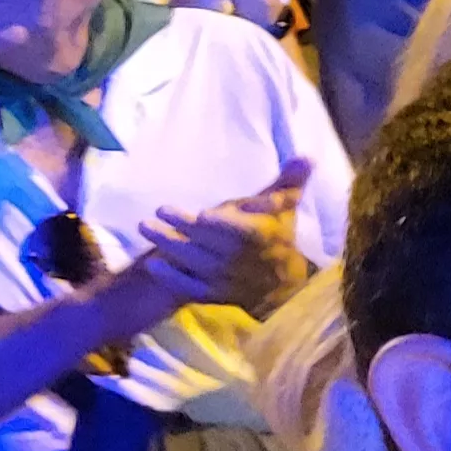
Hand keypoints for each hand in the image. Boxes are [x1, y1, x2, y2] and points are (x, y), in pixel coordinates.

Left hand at [129, 160, 313, 313]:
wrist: (280, 283)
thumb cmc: (275, 234)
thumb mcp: (283, 207)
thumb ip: (288, 181)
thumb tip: (305, 155)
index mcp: (262, 236)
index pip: (241, 232)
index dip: (222, 225)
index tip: (201, 214)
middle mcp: (245, 261)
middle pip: (212, 245)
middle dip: (183, 229)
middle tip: (157, 212)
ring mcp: (229, 280)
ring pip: (197, 264)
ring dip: (170, 247)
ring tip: (145, 227)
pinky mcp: (216, 296)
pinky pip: (193, 289)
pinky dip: (173, 278)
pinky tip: (152, 264)